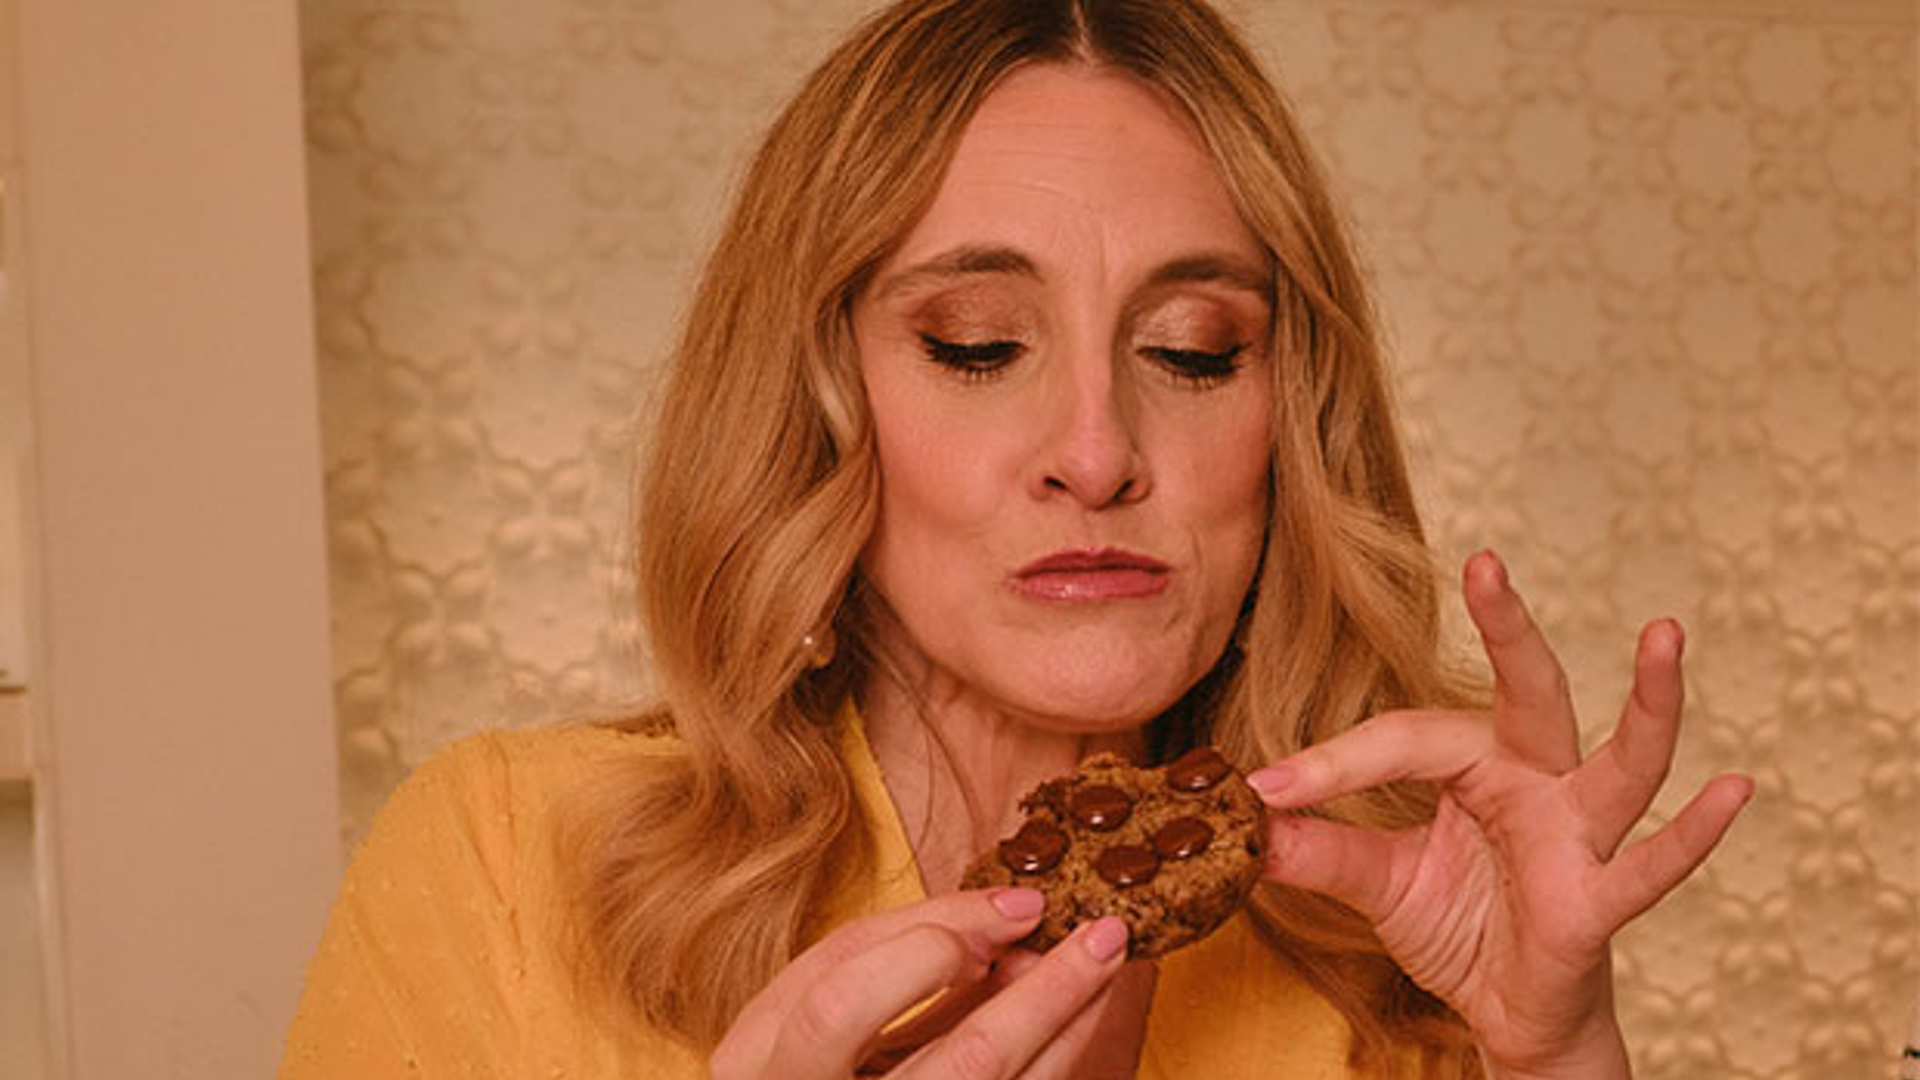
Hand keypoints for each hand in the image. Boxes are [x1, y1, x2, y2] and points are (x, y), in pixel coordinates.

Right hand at [709, 887, 1146, 1079]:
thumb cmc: (784, 1064)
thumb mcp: (794, 1001)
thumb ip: (884, 948)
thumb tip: (1007, 915)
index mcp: (773, 1074)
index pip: (846, 1001)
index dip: (927, 949)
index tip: (1009, 909)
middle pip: (968, 1063)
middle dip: (1048, 992)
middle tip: (1104, 933)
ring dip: (1068, 1023)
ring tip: (1104, 963)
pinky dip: (1050, 1055)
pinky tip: (1070, 1014)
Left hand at [1250, 551, 1751, 1079]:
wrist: (1512, 1016)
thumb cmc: (1461, 928)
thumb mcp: (1377, 884)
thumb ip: (1318, 851)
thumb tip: (1245, 819)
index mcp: (1478, 766)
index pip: (1404, 739)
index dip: (1332, 765)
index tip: (1266, 785)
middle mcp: (1537, 783)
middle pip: (1530, 692)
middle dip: (1511, 628)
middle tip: (1487, 561)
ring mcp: (1578, 836)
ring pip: (1621, 760)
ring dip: (1647, 701)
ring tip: (1665, 632)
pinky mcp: (1600, 900)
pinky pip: (1651, 866)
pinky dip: (1694, 834)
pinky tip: (1736, 789)